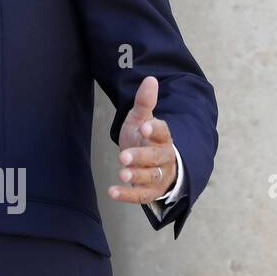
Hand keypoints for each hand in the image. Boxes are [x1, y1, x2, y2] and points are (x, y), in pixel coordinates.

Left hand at [109, 76, 176, 203]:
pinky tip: (112, 191)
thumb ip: (144, 102)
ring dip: (137, 176)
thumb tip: (150, 79)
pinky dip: (127, 195)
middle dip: (141, 157)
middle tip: (124, 156)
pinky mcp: (151, 191)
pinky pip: (141, 195)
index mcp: (162, 138)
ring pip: (151, 177)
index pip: (163, 133)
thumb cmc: (144, 137)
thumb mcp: (141, 118)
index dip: (154, 130)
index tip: (144, 126)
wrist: (149, 161)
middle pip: (157, 158)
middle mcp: (164, 158)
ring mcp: (159, 176)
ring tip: (122, 174)